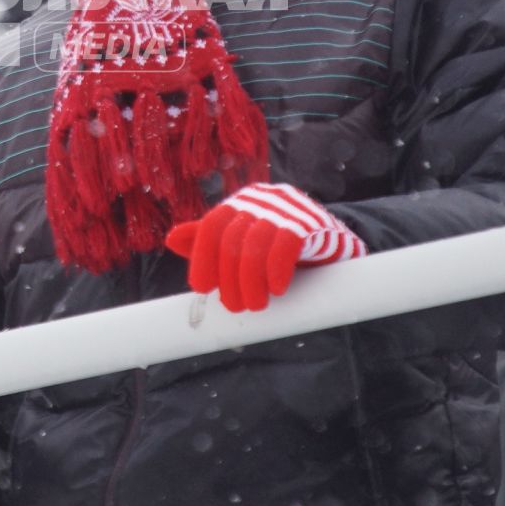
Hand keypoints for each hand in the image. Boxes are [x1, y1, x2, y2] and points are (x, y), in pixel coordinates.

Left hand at [165, 182, 366, 311]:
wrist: (331, 241)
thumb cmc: (278, 244)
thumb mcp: (243, 240)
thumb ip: (210, 240)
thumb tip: (172, 240)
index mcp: (241, 202)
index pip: (213, 225)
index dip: (202, 257)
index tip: (202, 287)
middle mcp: (260, 199)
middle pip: (233, 238)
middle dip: (229, 277)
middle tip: (234, 305)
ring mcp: (285, 208)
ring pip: (256, 243)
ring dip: (250, 279)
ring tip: (255, 304)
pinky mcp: (309, 223)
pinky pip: (286, 244)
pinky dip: (276, 269)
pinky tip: (276, 289)